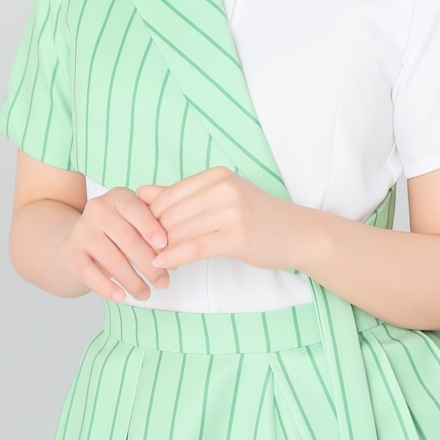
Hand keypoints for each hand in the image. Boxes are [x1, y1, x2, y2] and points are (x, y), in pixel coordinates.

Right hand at [61, 187, 170, 301]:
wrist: (86, 237)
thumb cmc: (122, 227)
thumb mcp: (138, 217)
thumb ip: (156, 220)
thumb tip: (175, 242)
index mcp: (118, 196)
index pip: (135, 210)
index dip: (151, 228)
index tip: (166, 246)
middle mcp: (97, 208)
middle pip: (126, 238)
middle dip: (148, 262)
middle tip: (163, 280)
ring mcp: (81, 229)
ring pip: (111, 258)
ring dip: (132, 280)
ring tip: (146, 293)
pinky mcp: (70, 251)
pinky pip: (89, 273)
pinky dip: (106, 287)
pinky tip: (122, 297)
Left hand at [137, 166, 301, 271]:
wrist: (297, 233)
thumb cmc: (257, 217)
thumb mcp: (220, 197)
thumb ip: (180, 195)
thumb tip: (141, 192)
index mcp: (216, 175)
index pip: (168, 195)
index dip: (152, 217)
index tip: (148, 234)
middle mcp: (222, 188)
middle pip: (171, 214)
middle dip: (155, 236)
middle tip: (148, 251)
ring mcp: (231, 211)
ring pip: (179, 232)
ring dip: (163, 249)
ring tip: (156, 260)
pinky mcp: (236, 236)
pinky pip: (194, 248)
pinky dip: (174, 258)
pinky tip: (164, 264)